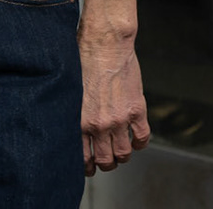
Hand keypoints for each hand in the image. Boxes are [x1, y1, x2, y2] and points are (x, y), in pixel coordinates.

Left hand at [79, 29, 148, 174]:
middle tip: (106, 160)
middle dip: (105, 164)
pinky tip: (136, 139)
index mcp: (79, 120)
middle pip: (105, 160)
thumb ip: (73, 113)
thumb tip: (70, 129)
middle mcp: (99, 124)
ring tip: (121, 150)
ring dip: (123, 156)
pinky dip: (140, 143)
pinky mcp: (137, 110)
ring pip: (124, 154)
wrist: (104, 43)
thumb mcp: (69, 91)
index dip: (87, 167)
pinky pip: (143, 138)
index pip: (83, 157)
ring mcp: (119, 119)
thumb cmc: (82, 60)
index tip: (89, 167)